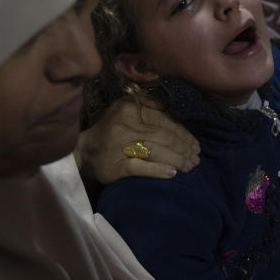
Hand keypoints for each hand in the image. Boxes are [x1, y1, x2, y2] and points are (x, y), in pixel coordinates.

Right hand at [75, 97, 199, 184]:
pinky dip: (157, 170)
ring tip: (190, 166)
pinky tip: (172, 173)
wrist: (84, 152)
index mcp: (128, 110)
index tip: (195, 144)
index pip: (163, 121)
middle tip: (196, 157)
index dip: (182, 133)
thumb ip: (146, 105)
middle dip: (183, 148)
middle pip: (162, 136)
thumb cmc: (110, 130)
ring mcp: (119, 147)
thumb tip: (169, 108)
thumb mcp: (123, 109)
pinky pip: (140, 168)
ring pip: (155, 151)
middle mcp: (124, 127)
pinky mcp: (116, 166)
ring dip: (176, 159)